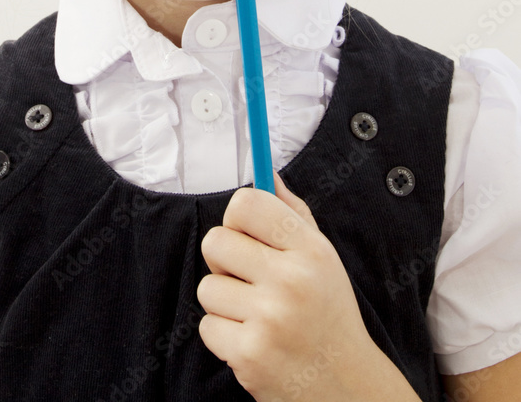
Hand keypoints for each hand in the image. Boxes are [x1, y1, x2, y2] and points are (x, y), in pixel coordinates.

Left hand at [197, 170, 382, 401]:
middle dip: (223, 259)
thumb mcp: (322, 258)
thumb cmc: (327, 312)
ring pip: (207, 287)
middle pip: (215, 241)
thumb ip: (292, 214)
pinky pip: (208, 326)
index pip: (246, 203)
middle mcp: (291, 281)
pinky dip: (224, 335)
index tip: (245, 233)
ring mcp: (269, 319)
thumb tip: (266, 174)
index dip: (237, 217)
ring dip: (225, 302)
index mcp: (310, 250)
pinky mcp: (249, 355)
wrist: (347, 387)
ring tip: (256, 314)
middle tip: (247, 277)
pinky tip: (253, 339)